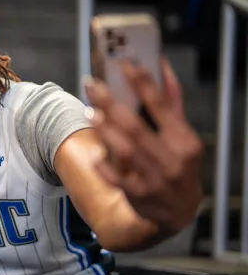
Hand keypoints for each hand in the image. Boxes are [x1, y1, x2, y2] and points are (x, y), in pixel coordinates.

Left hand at [85, 58, 203, 233]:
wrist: (178, 211)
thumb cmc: (178, 164)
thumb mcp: (182, 135)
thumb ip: (172, 102)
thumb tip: (162, 66)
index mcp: (184, 140)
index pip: (161, 105)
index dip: (142, 82)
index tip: (124, 64)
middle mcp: (171, 159)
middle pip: (137, 127)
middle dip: (112, 104)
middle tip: (92, 86)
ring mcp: (154, 179)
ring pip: (125, 150)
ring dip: (105, 130)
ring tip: (90, 111)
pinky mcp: (138, 195)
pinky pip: (116, 177)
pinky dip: (105, 164)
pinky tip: (96, 152)